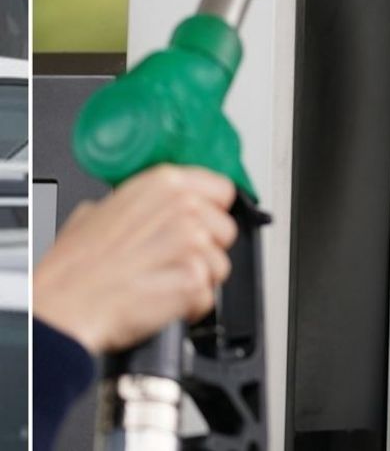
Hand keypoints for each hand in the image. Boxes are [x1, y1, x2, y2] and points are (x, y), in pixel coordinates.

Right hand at [33, 165, 237, 354]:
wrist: (62, 307)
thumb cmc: (73, 268)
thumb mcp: (98, 212)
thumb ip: (136, 202)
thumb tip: (152, 205)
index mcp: (163, 183)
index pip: (222, 191)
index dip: (211, 212)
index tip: (199, 225)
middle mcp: (183, 207)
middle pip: (225, 230)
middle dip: (206, 250)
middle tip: (170, 261)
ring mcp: (191, 243)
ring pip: (220, 265)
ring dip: (197, 280)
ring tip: (160, 282)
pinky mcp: (193, 279)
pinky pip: (209, 296)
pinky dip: (190, 306)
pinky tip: (161, 301)